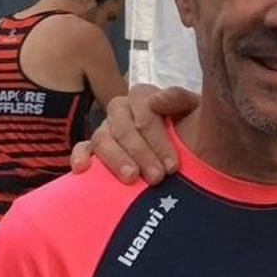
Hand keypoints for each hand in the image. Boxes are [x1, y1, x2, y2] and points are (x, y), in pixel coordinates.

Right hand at [69, 83, 199, 183]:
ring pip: (102, 138)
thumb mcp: (196, 114)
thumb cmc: (195, 135)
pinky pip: (82, 148)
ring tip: (131, 178)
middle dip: (141, 152)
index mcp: (145, 98)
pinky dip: (80, 156)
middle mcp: (122, 112)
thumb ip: (180, 99)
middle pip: (122, 125)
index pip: (143, 107)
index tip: (173, 165)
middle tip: (157, 178)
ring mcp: (106, 130)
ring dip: (116, 158)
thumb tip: (155, 100)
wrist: (196, 160)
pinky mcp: (93, 150)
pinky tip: (82, 168)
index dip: (157, 136)